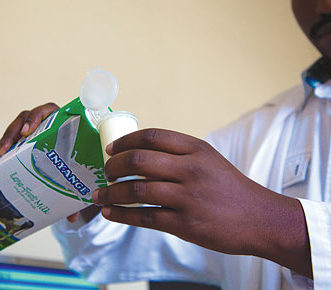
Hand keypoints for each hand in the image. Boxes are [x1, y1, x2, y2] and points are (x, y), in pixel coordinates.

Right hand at [0, 102, 81, 222]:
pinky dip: (4, 146)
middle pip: (29, 117)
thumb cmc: (81, 166)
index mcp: (65, 124)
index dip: (38, 116)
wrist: (76, 167)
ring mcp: (35, 130)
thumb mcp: (79, 177)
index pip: (50, 111)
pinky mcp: (25, 140)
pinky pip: (12, 139)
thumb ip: (78, 192)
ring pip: (17, 127)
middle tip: (10, 145)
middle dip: (17, 129)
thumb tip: (73, 217)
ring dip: (7, 138)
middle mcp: (48, 123)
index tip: (28, 131)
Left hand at [92, 128, 311, 277]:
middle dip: (114, 165)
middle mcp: (191, 169)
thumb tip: (140, 157)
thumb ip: (179, 155)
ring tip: (100, 195)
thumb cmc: (231, 188)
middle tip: (106, 171)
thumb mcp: (209, 160)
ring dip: (112, 192)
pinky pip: (145, 217)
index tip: (111, 148)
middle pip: (139, 160)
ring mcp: (188, 197)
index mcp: (196, 149)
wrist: (260, 218)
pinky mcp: (185, 223)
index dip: (125, 141)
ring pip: (137, 190)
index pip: (152, 136)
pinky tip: (111, 213)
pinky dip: (123, 215)